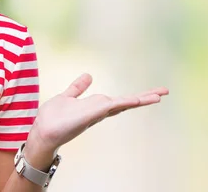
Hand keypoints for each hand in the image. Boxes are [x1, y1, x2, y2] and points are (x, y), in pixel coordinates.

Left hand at [26, 74, 168, 160]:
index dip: (136, 96)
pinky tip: (135, 100)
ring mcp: (96, 113)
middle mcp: (99, 111)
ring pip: (122, 103)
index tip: (154, 92)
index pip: (120, 100)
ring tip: (158, 95)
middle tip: (164, 92)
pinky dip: (123, 103)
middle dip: (145, 97)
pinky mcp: (90, 114)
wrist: (43, 131)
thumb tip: (88, 75)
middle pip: (126, 102)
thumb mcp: (67, 97)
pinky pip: (109, 107)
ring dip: (140, 99)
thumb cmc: (53, 118)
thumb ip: (77, 88)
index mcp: (96, 106)